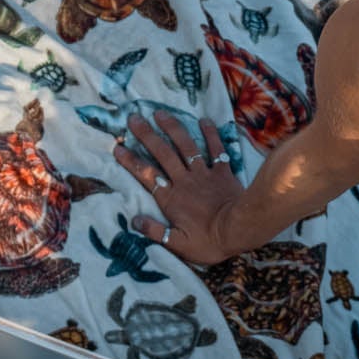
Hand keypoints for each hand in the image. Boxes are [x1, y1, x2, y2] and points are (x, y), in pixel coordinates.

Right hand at [113, 112, 244, 265]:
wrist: (241, 229)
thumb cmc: (209, 241)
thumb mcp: (178, 245)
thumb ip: (155, 232)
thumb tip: (134, 220)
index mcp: (171, 198)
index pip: (146, 176)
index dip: (131, 161)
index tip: (117, 147)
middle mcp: (184, 180)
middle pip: (162, 154)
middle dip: (147, 135)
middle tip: (134, 118)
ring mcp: (204, 173)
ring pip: (186, 146)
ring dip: (173, 128)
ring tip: (160, 113)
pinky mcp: (223, 172)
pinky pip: (217, 149)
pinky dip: (211, 134)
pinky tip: (205, 120)